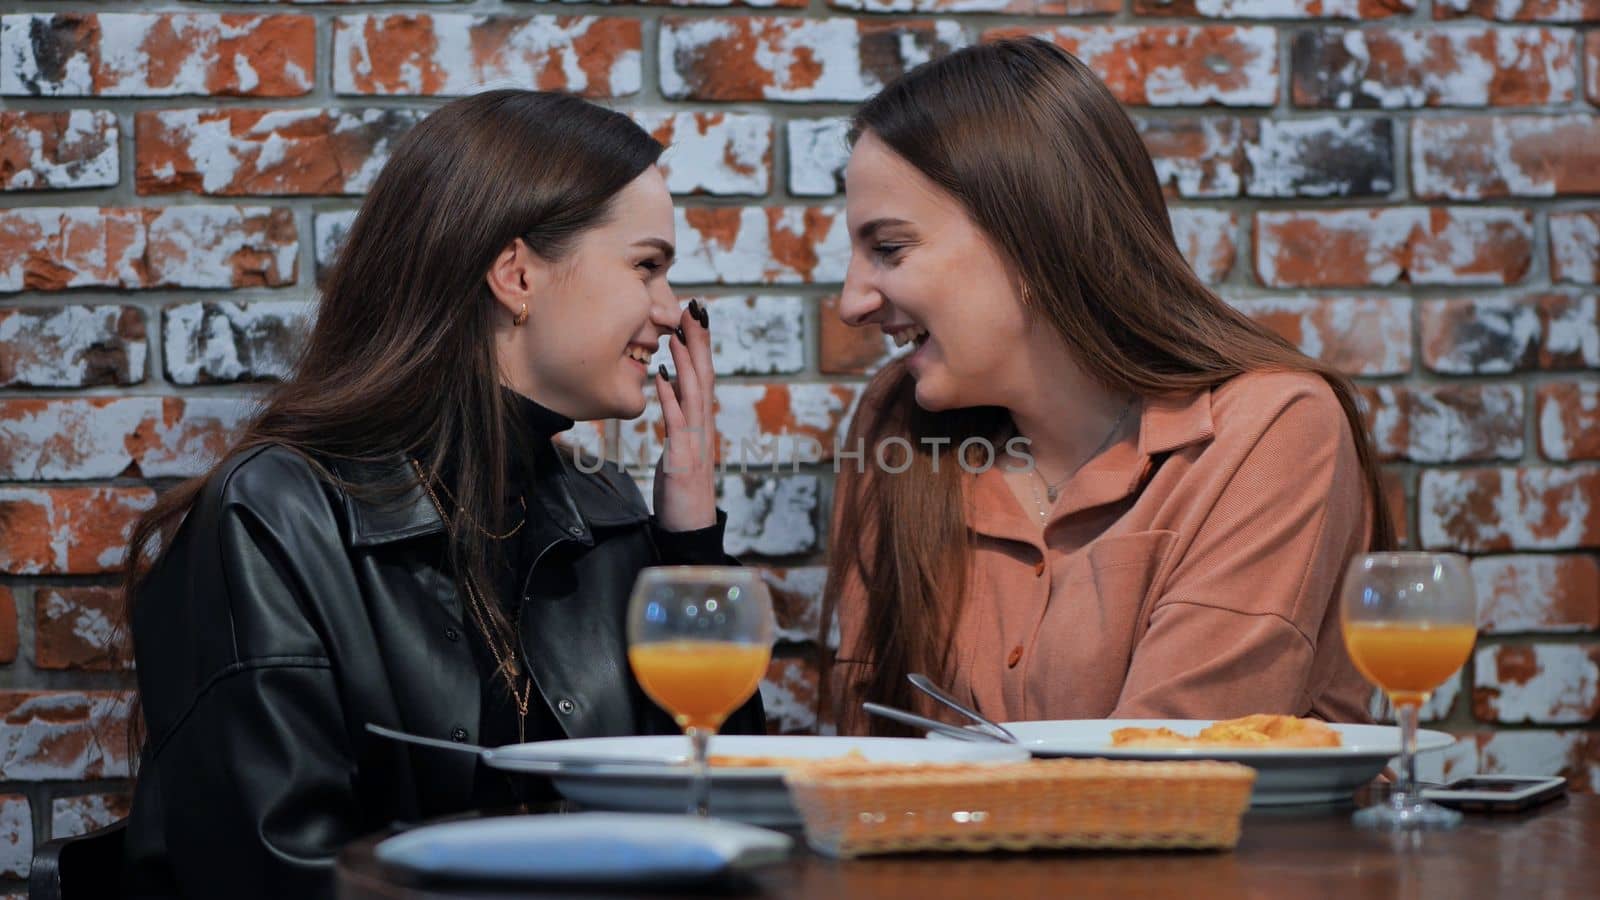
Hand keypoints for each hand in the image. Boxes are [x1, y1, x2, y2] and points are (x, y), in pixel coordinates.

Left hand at [653, 299, 716, 531]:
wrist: (689, 529)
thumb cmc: (681, 491)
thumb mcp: (679, 447)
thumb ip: (677, 418)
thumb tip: (669, 388)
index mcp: (701, 423)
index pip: (704, 375)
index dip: (700, 344)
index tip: (693, 314)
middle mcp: (703, 427)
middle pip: (705, 375)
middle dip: (698, 341)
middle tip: (693, 307)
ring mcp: (695, 442)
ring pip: (695, 393)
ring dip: (686, 361)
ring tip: (676, 333)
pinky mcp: (682, 458)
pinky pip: (677, 422)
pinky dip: (670, 396)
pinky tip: (661, 377)